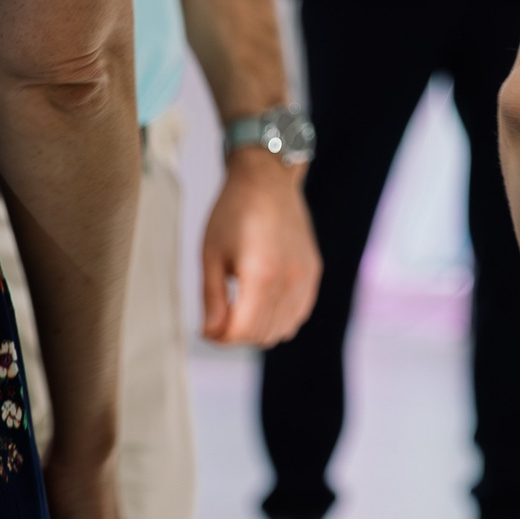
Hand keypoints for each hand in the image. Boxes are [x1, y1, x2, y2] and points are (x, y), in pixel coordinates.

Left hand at [202, 151, 322, 345]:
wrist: (267, 180)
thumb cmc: (234, 211)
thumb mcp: (211, 255)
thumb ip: (212, 298)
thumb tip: (211, 332)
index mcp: (261, 275)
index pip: (243, 331)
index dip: (220, 338)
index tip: (206, 329)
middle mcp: (289, 280)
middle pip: (263, 334)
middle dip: (236, 335)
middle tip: (218, 319)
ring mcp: (305, 277)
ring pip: (283, 329)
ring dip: (258, 329)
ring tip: (239, 310)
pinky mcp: (313, 272)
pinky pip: (298, 314)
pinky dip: (279, 319)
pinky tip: (261, 303)